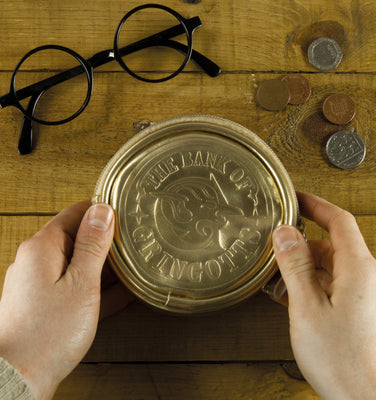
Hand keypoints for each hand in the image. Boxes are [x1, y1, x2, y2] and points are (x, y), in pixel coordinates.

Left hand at [0, 202, 130, 398]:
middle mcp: (37, 260)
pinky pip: (74, 284)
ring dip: (104, 266)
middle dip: (106, 242)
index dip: (102, 214)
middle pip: (77, 238)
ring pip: (78, 263)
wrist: (19, 378)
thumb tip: (102, 210)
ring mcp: (40, 281)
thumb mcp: (82, 282)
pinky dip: (95, 285)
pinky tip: (121, 292)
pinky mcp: (44, 301)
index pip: (76, 213)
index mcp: (43, 247)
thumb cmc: (49, 332)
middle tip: (135, 247)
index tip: (126, 219)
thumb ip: (93, 244)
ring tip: (134, 270)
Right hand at [272, 192, 375, 399]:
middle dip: (303, 245)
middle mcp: (371, 282)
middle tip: (277, 248)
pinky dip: (317, 287)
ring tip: (280, 279)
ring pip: (335, 270)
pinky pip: (339, 290)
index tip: (297, 198)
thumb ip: (295, 266)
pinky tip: (296, 299)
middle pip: (334, 247)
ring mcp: (372, 301)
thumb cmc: (342, 362)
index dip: (317, 205)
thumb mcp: (306, 307)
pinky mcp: (367, 317)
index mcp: (360, 271)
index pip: (340, 221)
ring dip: (307, 270)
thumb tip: (285, 234)